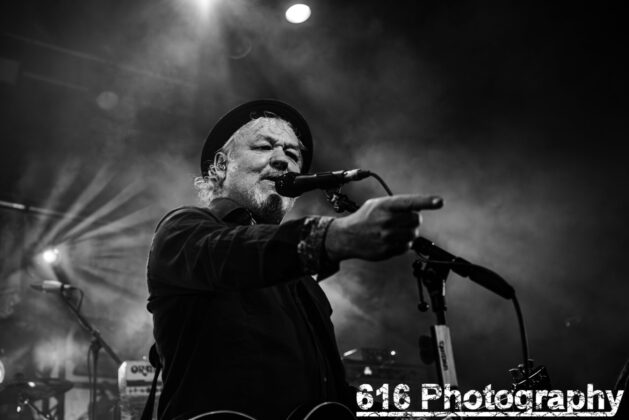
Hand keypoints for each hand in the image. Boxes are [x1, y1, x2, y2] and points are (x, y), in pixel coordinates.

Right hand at [324, 194, 442, 261]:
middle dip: (413, 221)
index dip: (427, 202)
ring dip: (408, 233)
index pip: (410, 202)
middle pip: (417, 220)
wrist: (347, 237)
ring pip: (413, 234)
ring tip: (395, 231)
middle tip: (402, 221)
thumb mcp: (377, 204)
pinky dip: (403, 244)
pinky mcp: (387, 250)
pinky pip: (406, 247)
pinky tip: (390, 241)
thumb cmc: (365, 218)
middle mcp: (386, 220)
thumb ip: (397, 205)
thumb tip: (419, 209)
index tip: (440, 202)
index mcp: (385, 205)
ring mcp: (387, 236)